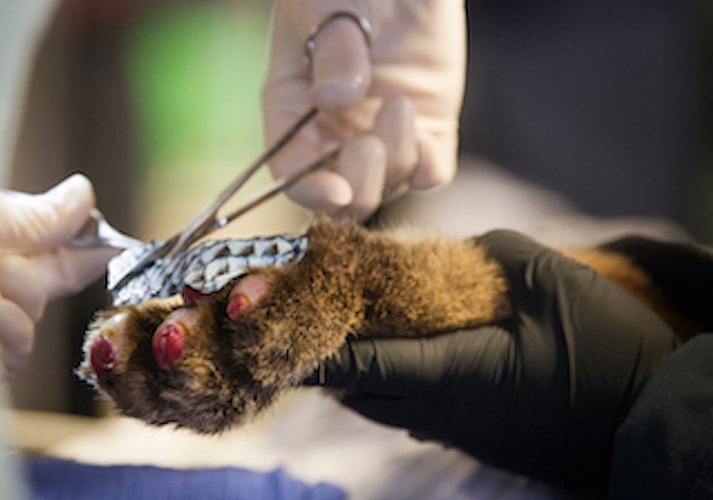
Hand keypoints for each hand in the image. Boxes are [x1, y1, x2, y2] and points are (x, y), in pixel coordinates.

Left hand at [0, 174, 117, 376]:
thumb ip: (32, 215)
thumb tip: (83, 195)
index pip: (41, 248)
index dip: (84, 247)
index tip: (120, 244)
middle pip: (41, 284)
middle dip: (66, 267)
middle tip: (95, 253)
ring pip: (26, 320)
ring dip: (28, 296)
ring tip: (4, 274)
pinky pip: (5, 359)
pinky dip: (14, 336)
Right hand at [263, 0, 465, 219]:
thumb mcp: (328, 4)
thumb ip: (331, 51)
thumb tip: (336, 98)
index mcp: (292, 109)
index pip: (291, 172)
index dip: (309, 191)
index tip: (333, 190)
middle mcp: (333, 132)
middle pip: (342, 197)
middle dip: (357, 185)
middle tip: (367, 144)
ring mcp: (380, 133)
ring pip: (387, 186)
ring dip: (395, 163)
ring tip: (399, 106)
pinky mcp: (427, 128)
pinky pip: (429, 172)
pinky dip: (429, 167)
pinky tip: (426, 133)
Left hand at [307, 231, 678, 492]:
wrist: (653, 423)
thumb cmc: (609, 355)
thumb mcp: (551, 284)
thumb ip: (487, 256)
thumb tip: (449, 252)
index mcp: (449, 377)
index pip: (353, 361)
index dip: (302, 339)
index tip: (258, 316)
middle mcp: (437, 413)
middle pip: (353, 387)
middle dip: (319, 350)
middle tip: (297, 307)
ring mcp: (454, 430)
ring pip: (378, 399)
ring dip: (352, 362)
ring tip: (337, 317)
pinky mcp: (472, 434)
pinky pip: (408, 404)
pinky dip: (386, 372)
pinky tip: (395, 338)